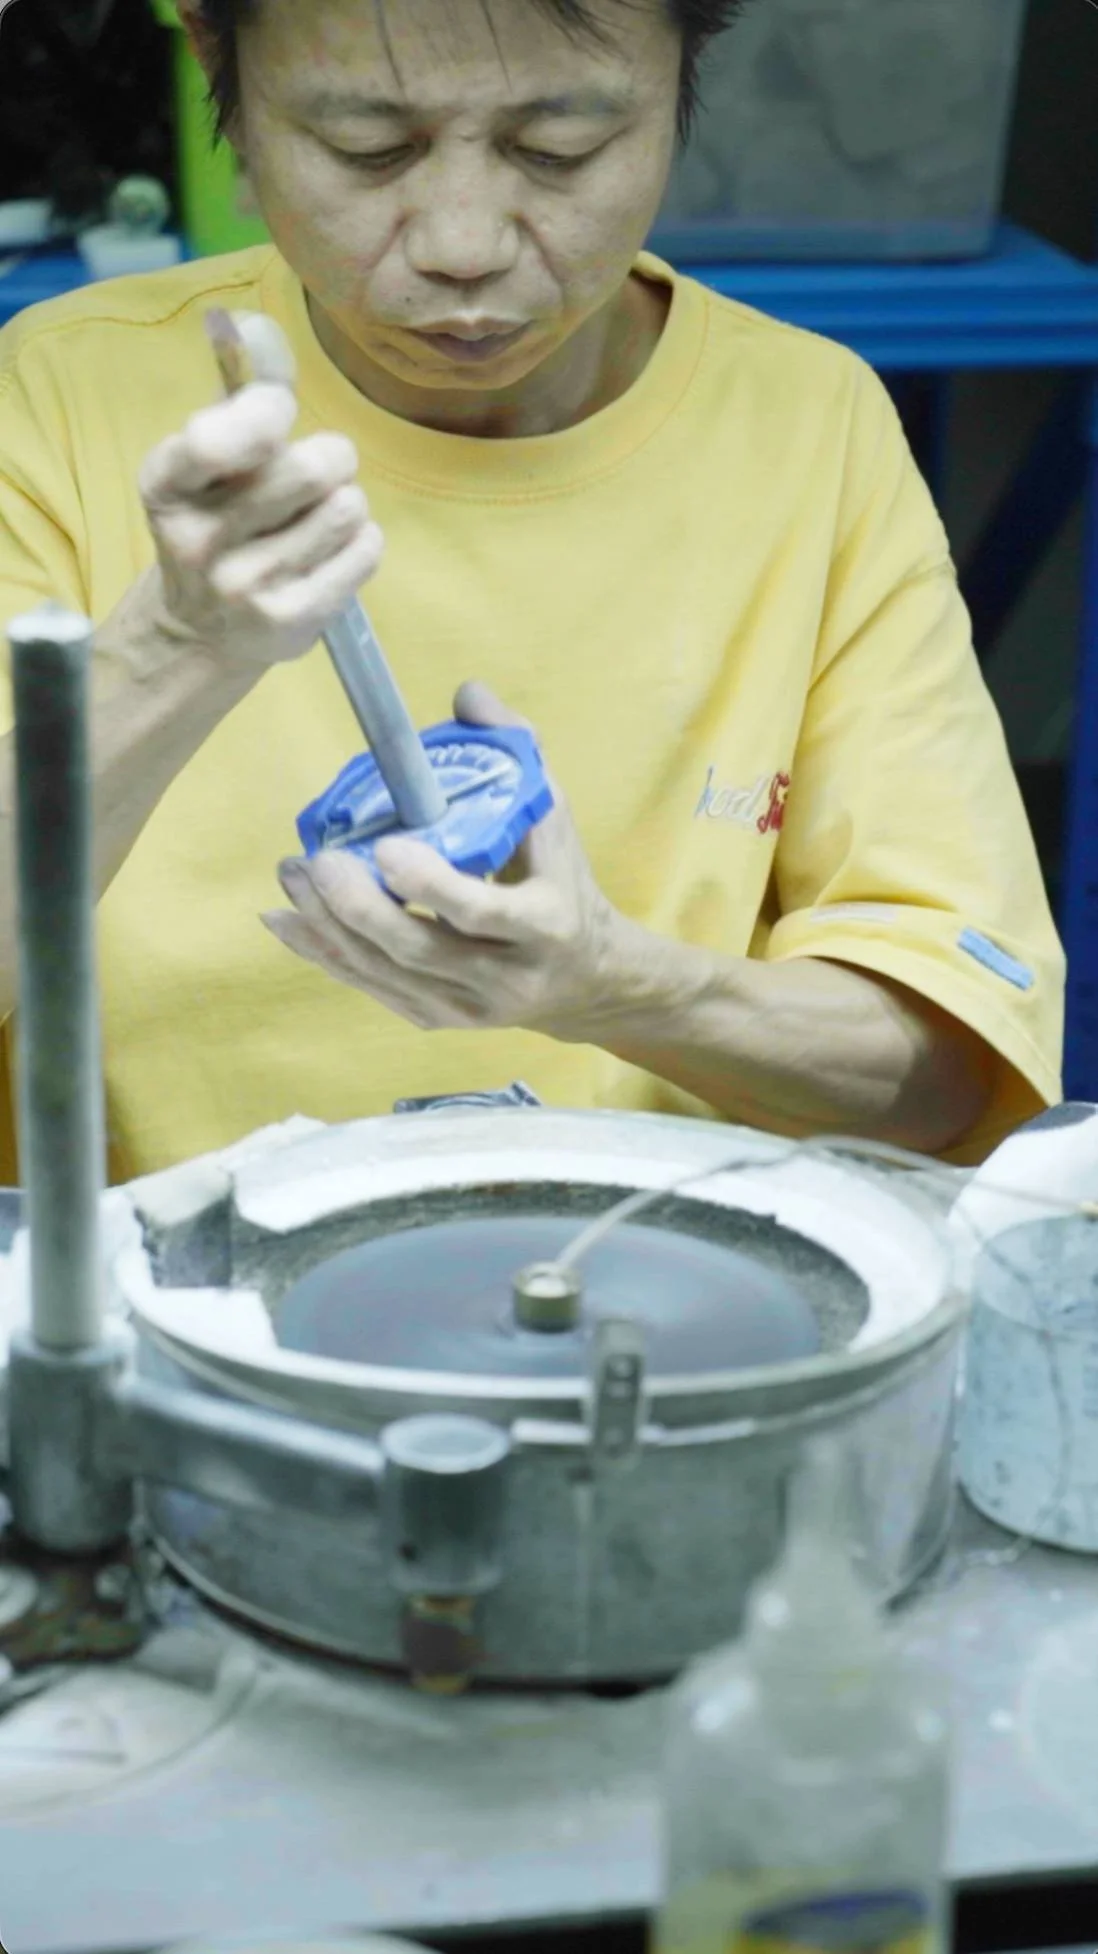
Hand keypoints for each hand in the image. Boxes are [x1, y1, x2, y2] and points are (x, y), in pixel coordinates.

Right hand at [136, 380, 382, 670]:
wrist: (201, 629)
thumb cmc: (217, 522)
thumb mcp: (206, 460)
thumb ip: (240, 395)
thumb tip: (259, 327)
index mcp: (167, 485)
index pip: (227, 431)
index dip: (270, 411)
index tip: (273, 420)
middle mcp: (199, 540)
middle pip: (314, 467)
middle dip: (329, 460)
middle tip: (311, 479)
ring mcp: (245, 586)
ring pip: (348, 506)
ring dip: (345, 503)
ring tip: (315, 521)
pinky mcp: (291, 621)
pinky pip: (366, 549)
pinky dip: (360, 543)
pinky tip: (328, 554)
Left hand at [262, 683, 629, 1039]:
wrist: (585, 979)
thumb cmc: (562, 881)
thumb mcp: (553, 814)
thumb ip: (513, 749)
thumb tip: (465, 692)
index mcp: (546, 925)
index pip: (483, 912)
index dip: (431, 887)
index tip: (383, 848)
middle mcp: (508, 977)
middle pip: (419, 950)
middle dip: (357, 907)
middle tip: (315, 859)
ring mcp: (469, 1008)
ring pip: (386, 973)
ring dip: (328, 927)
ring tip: (291, 875)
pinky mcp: (437, 1021)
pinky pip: (371, 988)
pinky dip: (323, 954)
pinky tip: (286, 920)